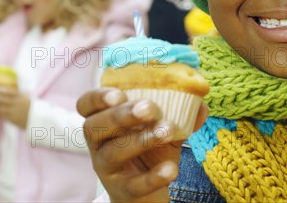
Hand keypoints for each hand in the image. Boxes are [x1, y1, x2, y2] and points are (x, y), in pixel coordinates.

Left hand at [0, 87, 29, 128]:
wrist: (37, 121)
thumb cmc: (30, 108)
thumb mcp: (26, 98)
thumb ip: (17, 94)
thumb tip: (5, 89)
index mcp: (21, 97)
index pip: (9, 92)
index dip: (0, 90)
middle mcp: (17, 104)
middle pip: (2, 99)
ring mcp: (14, 112)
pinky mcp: (12, 119)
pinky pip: (1, 115)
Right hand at [77, 88, 208, 201]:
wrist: (149, 194)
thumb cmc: (151, 153)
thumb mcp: (163, 128)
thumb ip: (180, 114)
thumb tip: (201, 103)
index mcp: (103, 122)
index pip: (86, 105)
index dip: (98, 97)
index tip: (119, 93)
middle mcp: (98, 144)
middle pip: (94, 126)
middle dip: (121, 115)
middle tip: (149, 108)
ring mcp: (107, 169)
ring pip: (112, 153)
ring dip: (140, 139)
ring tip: (167, 130)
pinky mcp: (122, 191)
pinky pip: (133, 184)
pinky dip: (153, 176)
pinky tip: (172, 168)